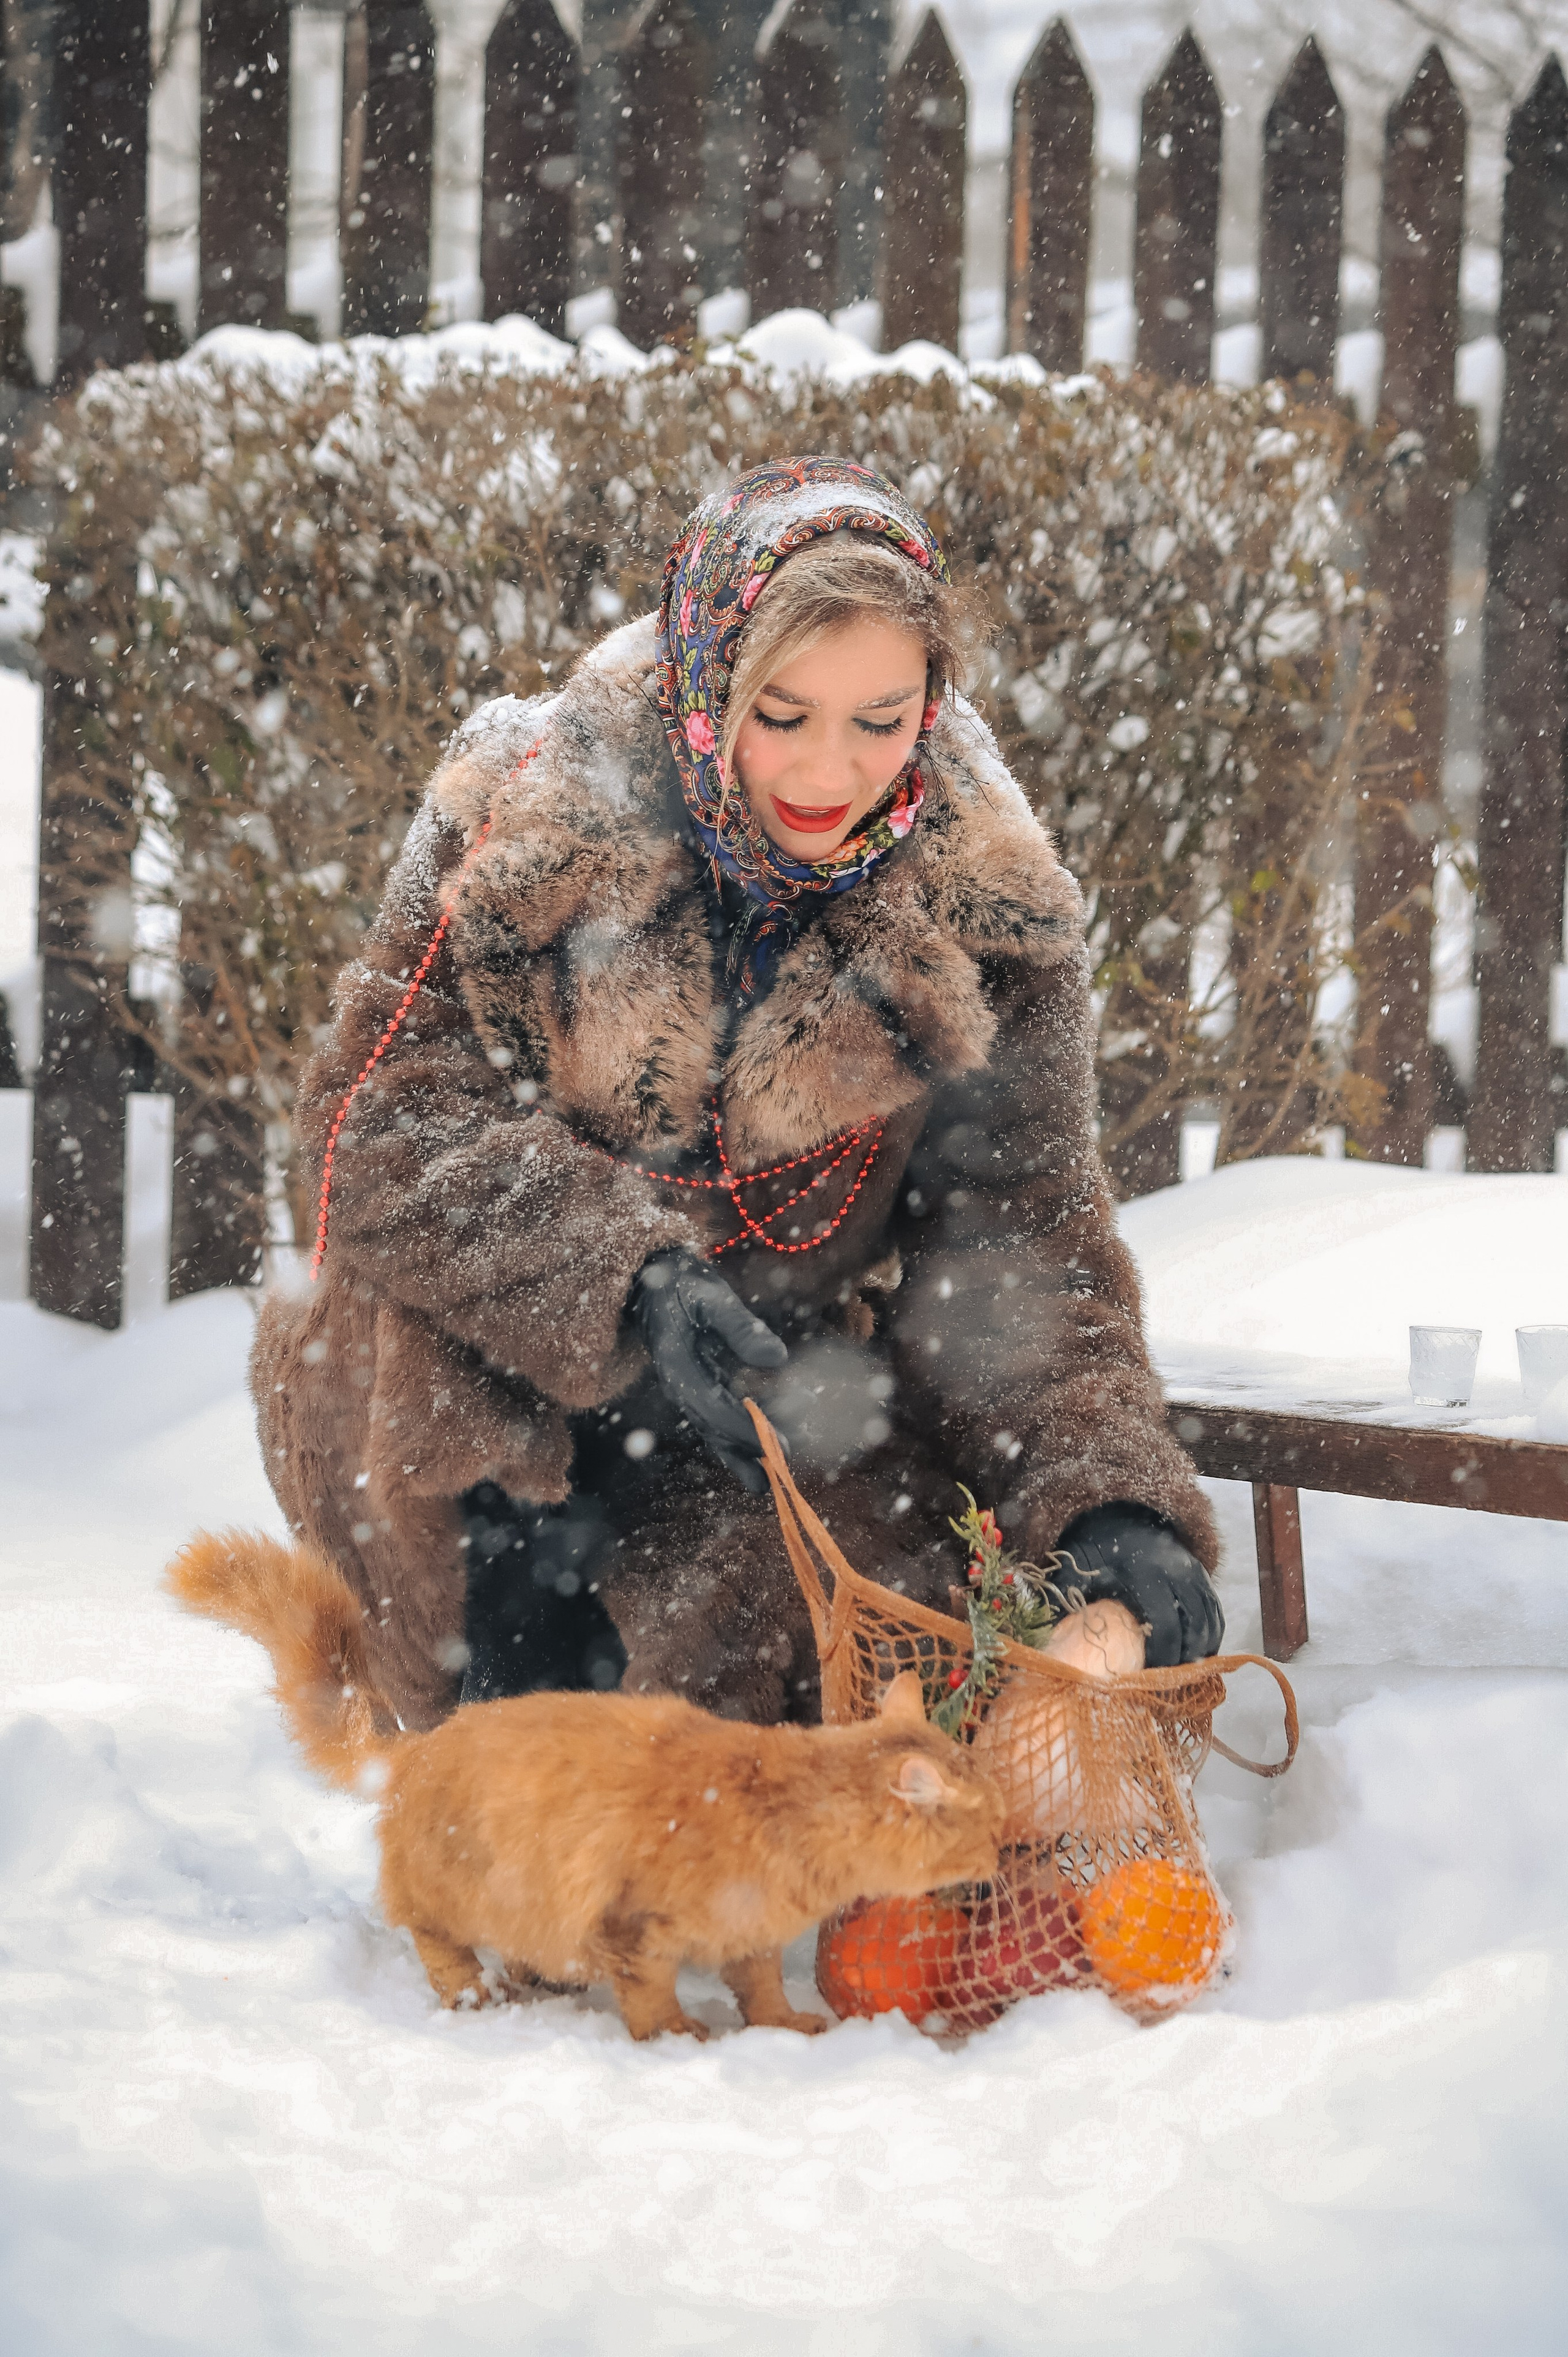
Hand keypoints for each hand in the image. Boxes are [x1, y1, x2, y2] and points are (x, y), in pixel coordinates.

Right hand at [632, 1251, 788, 1492]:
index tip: (778, 1446)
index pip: (713, 1408)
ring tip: (774, 1481)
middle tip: (785, 1470)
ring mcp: (687, 1389)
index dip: (746, 1430)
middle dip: (750, 1450)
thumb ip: (741, 1328)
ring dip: (745, 1453)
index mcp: (677, 1365)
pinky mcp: (697, 1387)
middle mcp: (679, 1386)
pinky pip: (718, 1420)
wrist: (648, 1280)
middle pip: (715, 1429)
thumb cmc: (681, 1284)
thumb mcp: (711, 1296)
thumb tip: (777, 1358)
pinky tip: (762, 1456)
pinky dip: (740, 1437)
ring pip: (716, 1431)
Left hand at [1055, 1503, 1223, 1667]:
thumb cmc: (1094, 1545)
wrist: (1120, 1512)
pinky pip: (1215, 1611)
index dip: (1162, 1657)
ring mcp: (1193, 1571)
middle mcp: (1176, 1571)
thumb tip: (1048, 1635)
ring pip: (1209, 1621)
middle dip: (1183, 1661)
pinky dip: (1211, 1636)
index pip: (1163, 1625)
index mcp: (1144, 1572)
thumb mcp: (1076, 1563)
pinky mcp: (1202, 1575)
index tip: (1149, 1678)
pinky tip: (1197, 1656)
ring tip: (1183, 1677)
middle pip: (1193, 1627)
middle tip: (1167, 1686)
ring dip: (1201, 1652)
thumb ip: (1066, 1594)